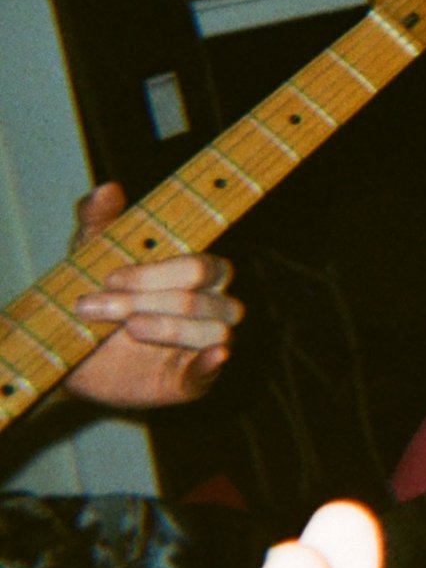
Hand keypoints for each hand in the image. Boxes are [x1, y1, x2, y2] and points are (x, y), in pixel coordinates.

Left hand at [64, 182, 242, 409]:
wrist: (68, 356)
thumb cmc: (92, 297)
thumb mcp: (89, 257)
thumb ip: (99, 221)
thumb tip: (109, 188)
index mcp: (196, 274)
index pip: (203, 266)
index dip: (159, 271)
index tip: (111, 277)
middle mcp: (211, 305)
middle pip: (204, 296)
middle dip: (151, 298)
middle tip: (102, 306)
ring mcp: (205, 344)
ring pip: (215, 330)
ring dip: (168, 328)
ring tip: (129, 329)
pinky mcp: (193, 379)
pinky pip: (215, 368)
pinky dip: (214, 361)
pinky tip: (212, 356)